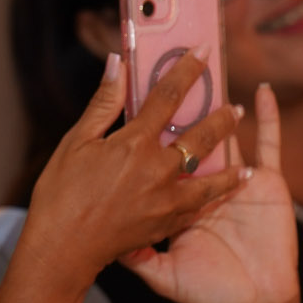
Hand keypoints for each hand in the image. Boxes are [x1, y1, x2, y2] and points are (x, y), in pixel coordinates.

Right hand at [24, 52, 247, 288]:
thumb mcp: (76, 143)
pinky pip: (199, 204)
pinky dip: (215, 194)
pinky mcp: (167, 223)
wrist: (63, 249)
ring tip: (241, 152)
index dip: (186, 71)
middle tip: (235, 107)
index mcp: (134, 144)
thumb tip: (117, 64)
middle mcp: (158, 170)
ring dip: (228, 160)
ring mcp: (166, 199)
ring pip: (209, 175)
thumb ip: (103, 104)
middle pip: (200, 136)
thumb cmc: (61, 195)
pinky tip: (224, 189)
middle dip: (221, 119)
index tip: (202, 52)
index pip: (168, 97)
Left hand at [125, 82, 299, 302]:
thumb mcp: (159, 273)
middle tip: (164, 66)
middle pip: (187, 137)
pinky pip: (268, 143)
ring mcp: (237, 182)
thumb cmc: (206, 295)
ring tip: (205, 63)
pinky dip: (268, 117)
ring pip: (223, 133)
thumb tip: (111, 240)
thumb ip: (136, 254)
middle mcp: (204, 186)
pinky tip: (261, 92)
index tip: (132, 102)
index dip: (148, 133)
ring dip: (216, 102)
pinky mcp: (269, 183)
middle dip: (179, 104)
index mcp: (175, 200)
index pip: (158, 159)